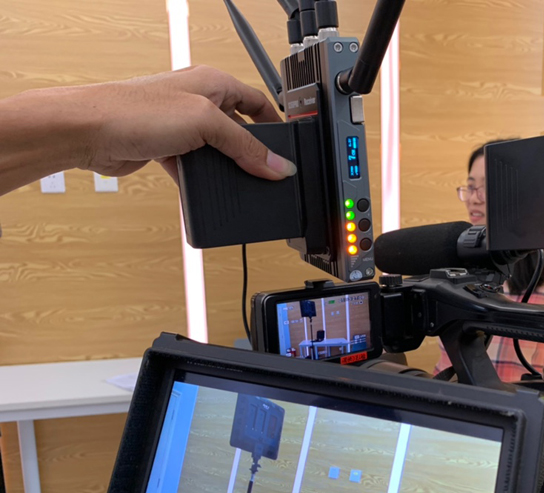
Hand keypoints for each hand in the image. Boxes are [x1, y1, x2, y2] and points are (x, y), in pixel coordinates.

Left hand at [73, 65, 295, 180]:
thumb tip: (278, 165)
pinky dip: (200, 180)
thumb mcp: (206, 124)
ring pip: (217, 152)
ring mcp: (181, 125)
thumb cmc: (135, 110)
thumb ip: (246, 147)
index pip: (256, 103)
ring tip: (234, 184)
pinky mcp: (166, 148)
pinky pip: (194, 168)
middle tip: (265, 174)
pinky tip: (204, 190)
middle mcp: (198, 100)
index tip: (287, 150)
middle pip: (239, 130)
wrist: (88, 132)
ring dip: (224, 169)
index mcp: (213, 82)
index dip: (274, 126)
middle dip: (251, 153)